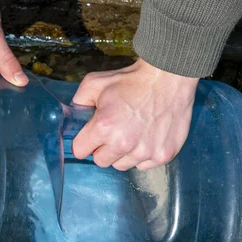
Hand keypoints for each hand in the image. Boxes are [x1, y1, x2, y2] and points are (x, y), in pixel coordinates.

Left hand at [71, 59, 198, 170]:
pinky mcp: (163, 155)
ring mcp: (145, 152)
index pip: (80, 151)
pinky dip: (143, 155)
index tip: (92, 134)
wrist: (169, 76)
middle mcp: (123, 143)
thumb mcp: (95, 83)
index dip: (85, 141)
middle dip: (103, 148)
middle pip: (101, 161)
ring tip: (132, 133)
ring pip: (122, 165)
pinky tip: (147, 136)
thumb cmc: (132, 80)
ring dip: (123, 153)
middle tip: (114, 131)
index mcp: (103, 126)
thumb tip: (72, 118)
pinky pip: (143, 165)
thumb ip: (78, 102)